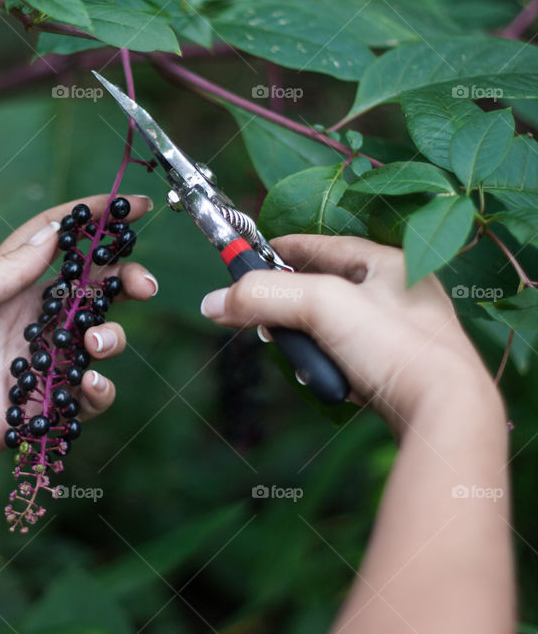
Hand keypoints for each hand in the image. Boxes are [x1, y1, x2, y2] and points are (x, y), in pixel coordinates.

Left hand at [0, 194, 156, 487]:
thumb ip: (8, 267)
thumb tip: (54, 233)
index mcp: (3, 284)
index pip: (56, 241)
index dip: (94, 220)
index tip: (136, 206)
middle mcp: (26, 320)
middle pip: (90, 291)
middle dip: (124, 282)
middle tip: (144, 286)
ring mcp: (36, 363)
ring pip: (96, 341)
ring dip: (111, 337)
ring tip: (95, 344)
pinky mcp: (39, 406)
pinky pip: (85, 397)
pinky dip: (99, 391)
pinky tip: (88, 386)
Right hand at [199, 235, 502, 432]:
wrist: (443, 413)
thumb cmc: (396, 347)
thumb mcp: (320, 306)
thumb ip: (263, 296)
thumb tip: (214, 302)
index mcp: (387, 264)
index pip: (322, 245)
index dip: (281, 249)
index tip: (248, 255)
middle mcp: (397, 294)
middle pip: (322, 288)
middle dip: (288, 302)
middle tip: (261, 317)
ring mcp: (398, 334)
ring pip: (331, 327)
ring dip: (307, 340)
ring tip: (300, 355)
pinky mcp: (395, 371)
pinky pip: (345, 358)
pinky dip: (328, 365)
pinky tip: (326, 377)